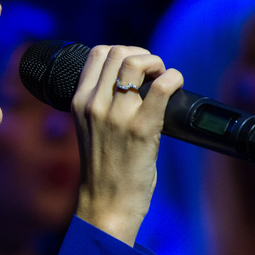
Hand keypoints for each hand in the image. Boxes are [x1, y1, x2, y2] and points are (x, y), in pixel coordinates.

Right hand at [71, 45, 182, 245]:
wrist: (107, 203)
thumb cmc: (104, 168)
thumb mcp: (90, 128)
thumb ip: (101, 104)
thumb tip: (130, 82)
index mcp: (79, 102)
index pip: (97, 53)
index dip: (121, 51)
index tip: (135, 68)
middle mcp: (94, 104)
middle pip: (118, 52)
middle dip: (142, 55)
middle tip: (153, 73)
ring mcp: (117, 115)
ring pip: (137, 62)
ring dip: (156, 63)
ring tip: (162, 78)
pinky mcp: (141, 128)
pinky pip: (162, 86)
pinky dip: (174, 78)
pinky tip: (176, 86)